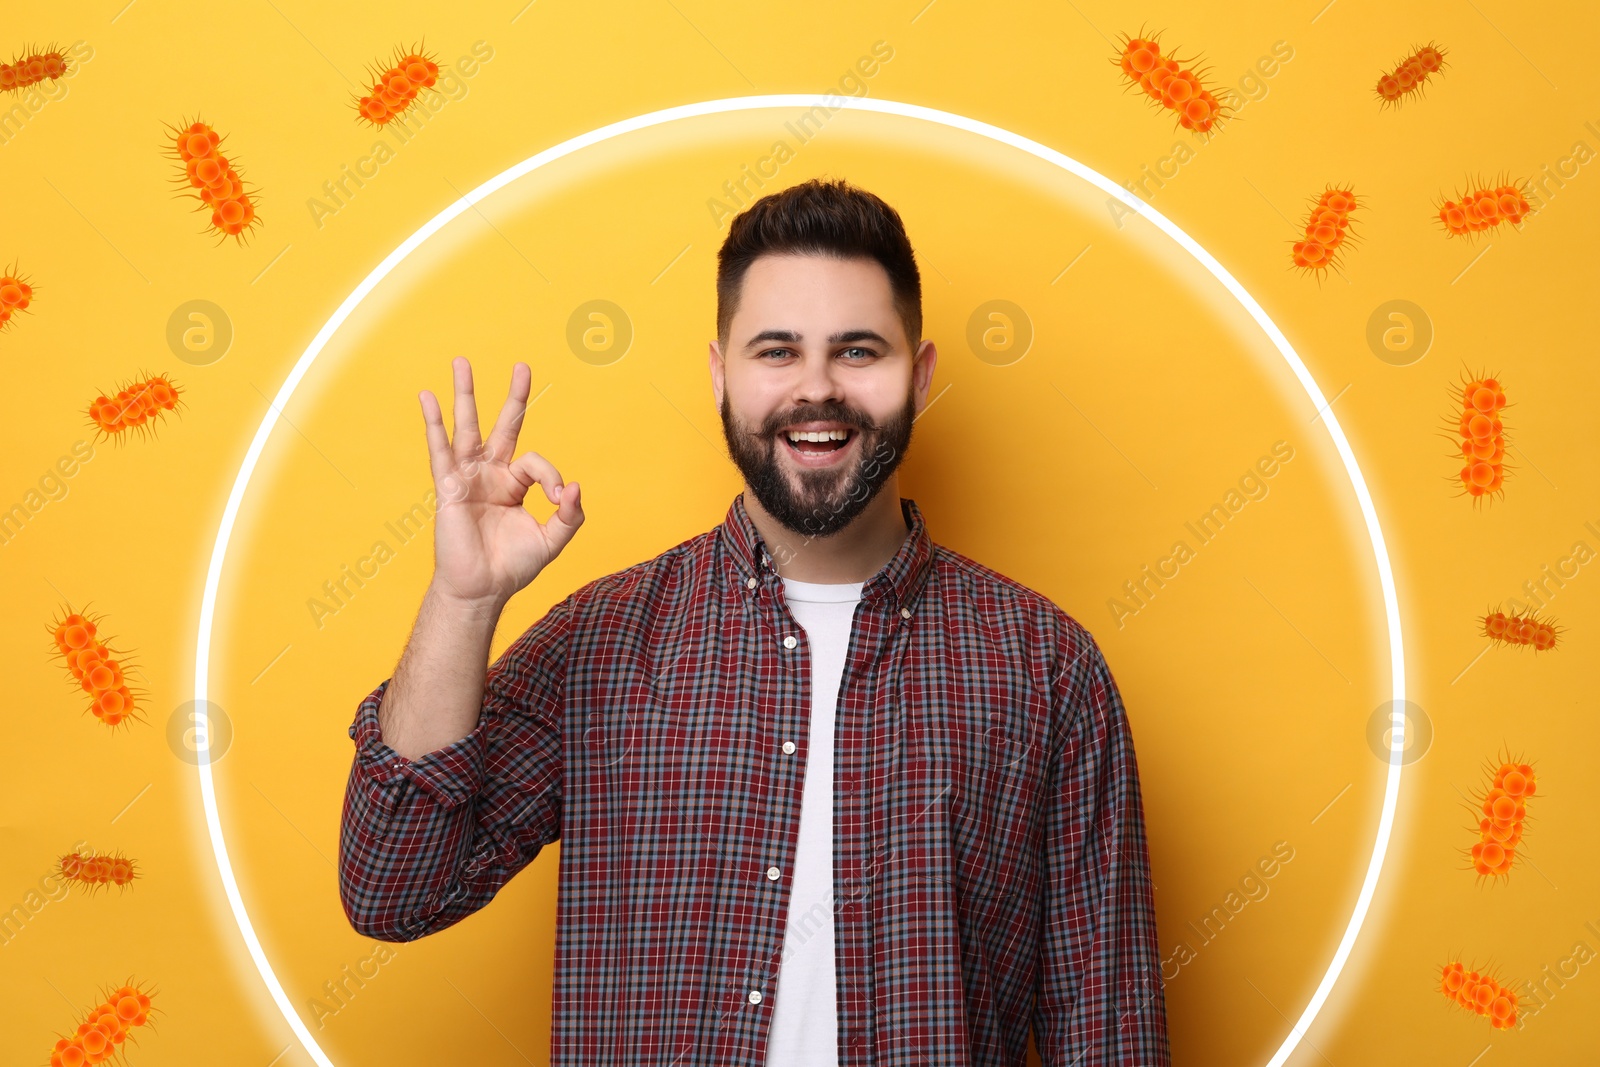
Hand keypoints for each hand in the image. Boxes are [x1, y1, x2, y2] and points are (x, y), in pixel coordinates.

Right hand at [419, 357, 583, 612]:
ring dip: (465, 395)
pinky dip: (433, 423)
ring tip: (461, 362)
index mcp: (514, 484)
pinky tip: (426, 397)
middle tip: (523, 366)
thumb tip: (575, 486)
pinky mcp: (448, 486)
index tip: (560, 498)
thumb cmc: (512, 566)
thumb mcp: (552, 540)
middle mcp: (491, 475)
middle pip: (504, 426)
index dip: (552, 476)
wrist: (482, 589)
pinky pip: (439, 449)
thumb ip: (570, 515)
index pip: (536, 462)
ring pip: (468, 428)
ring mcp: (468, 477)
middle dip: (514, 397)